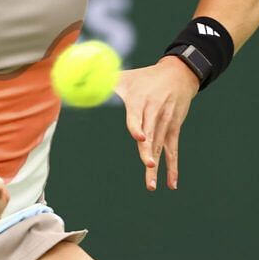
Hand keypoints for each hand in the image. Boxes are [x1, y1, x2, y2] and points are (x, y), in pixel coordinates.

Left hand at [114, 56, 198, 190]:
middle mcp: (154, 112)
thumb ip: (105, 81)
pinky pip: (173, 150)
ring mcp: (165, 122)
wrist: (179, 74)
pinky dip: (173, 168)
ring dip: (158, 167)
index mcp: (140, 101)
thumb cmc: (146, 77)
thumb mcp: (126, 77)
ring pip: (160, 146)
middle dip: (149, 150)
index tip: (139, 136)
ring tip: (151, 185)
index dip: (137, 126)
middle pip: (151, 134)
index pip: (137, 115)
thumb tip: (80, 80)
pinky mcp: (174, 129)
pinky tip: (171, 184)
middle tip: (148, 164)